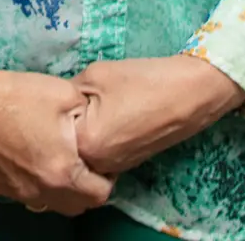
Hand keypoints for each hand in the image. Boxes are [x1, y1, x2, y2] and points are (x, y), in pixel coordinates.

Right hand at [0, 44, 114, 214]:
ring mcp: (14, 192)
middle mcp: (40, 191)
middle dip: (85, 187)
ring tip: (54, 158)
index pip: (100, 194)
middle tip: (82, 161)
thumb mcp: (65, 93)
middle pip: (76, 206)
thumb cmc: (15, 95)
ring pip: (48, 202)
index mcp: (63, 172)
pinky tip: (24, 153)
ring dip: (58, 188)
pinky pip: (22, 191)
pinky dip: (31, 180)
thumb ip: (88, 114)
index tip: (101, 157)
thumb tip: (94, 121)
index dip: (107, 176)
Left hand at [70, 55, 244, 173]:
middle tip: (82, 97)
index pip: (53, 129)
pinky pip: (101, 152)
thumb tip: (53, 103)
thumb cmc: (143, 80)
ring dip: (84, 129)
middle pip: (67, 145)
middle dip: (68, 124)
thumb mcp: (95, 75)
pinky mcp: (128, 164)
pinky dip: (100, 135)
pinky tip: (111, 114)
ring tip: (99, 103)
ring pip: (84, 150)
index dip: (57, 107)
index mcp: (86, 144)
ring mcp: (115, 168)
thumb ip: (68, 93)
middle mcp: (99, 165)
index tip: (65, 92)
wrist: (190, 94)